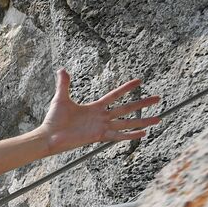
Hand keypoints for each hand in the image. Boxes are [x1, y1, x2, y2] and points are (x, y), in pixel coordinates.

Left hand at [38, 70, 161, 153]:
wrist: (49, 136)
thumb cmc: (54, 119)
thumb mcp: (61, 98)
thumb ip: (64, 84)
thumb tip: (62, 69)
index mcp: (95, 108)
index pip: (115, 96)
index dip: (126, 88)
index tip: (139, 81)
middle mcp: (101, 118)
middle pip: (127, 108)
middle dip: (143, 104)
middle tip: (158, 98)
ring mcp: (101, 127)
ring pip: (127, 123)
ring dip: (143, 121)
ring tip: (158, 119)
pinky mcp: (99, 136)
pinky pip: (118, 136)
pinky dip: (130, 135)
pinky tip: (143, 134)